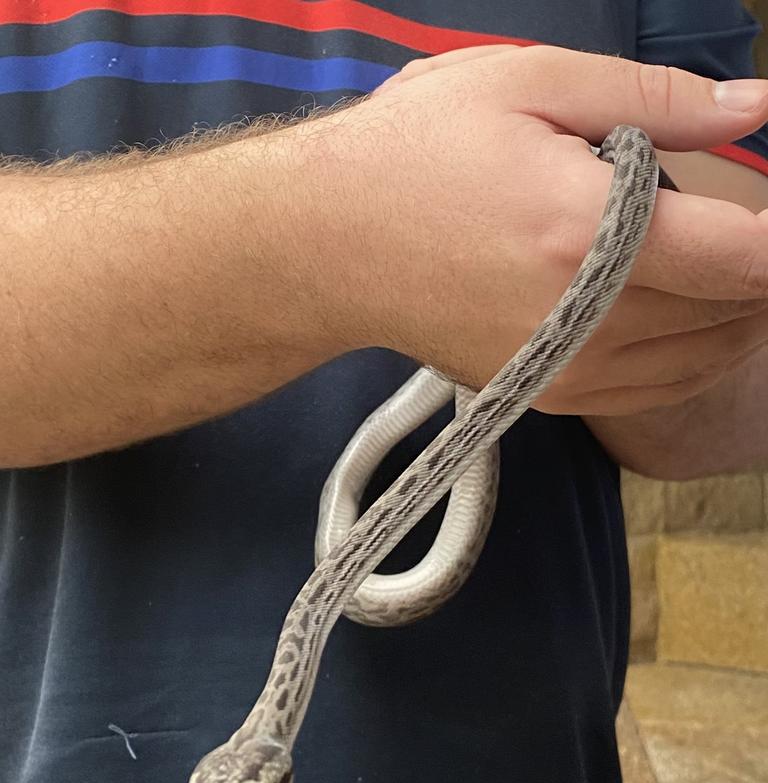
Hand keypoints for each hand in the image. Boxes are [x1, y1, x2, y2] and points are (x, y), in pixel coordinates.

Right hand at [310, 44, 767, 413]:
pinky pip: (653, 391)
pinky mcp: (546, 396)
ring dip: (741, 318)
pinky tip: (693, 319)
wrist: (329, 245)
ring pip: (705, 361)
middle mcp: (587, 322)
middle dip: (765, 274)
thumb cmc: (417, 153)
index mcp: (590, 234)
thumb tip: (757, 105)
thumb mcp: (530, 84)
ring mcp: (566, 371)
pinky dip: (694, 356)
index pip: (747, 257)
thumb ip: (657, 100)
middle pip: (735, 314)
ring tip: (734, 270)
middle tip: (749, 231)